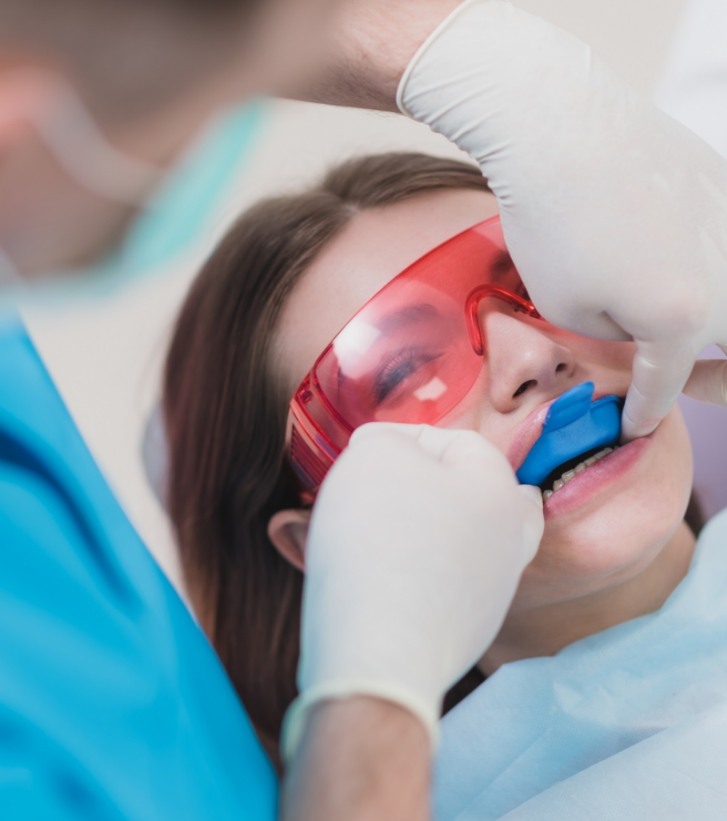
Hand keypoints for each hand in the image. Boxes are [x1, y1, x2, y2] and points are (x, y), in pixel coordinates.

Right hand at [282, 422, 542, 756]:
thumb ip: (385, 439)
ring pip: (451, 543)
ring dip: (407, 532)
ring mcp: (490, 594)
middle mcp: (509, 541)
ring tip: (353, 535)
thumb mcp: (375, 455)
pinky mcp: (462, 635)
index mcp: (500, 490)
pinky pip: (432, 587)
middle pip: (471, 496)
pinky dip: (403, 575)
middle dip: (422, 487)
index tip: (359, 454)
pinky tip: (363, 577)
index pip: (455, 441)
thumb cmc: (380, 540)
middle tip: (380, 491)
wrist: (380, 653)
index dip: (401, 439)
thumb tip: (387, 452)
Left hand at [398, 0, 726, 437]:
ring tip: (682, 326)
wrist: (562, 129)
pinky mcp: (726, 189)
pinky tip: (681, 268)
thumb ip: (618, 336)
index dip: (645, 413)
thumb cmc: (552, 225)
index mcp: (684, 320)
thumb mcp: (569, 309)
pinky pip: (726, 248)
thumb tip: (643, 331)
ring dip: (715, 325)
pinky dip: (710, 270)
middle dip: (716, 382)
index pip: (666, 386)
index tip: (632, 427)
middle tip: (693, 385)